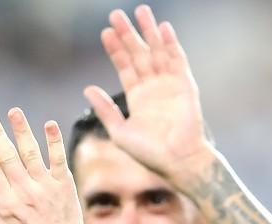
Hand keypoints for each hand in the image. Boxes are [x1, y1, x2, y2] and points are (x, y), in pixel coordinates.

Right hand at [0, 106, 97, 223]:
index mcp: (5, 202)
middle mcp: (24, 191)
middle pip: (6, 155)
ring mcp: (45, 186)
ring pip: (30, 152)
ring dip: (21, 130)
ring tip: (13, 112)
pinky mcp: (64, 185)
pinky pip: (58, 158)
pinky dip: (54, 141)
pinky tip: (49, 124)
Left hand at [83, 5, 214, 184]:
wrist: (176, 161)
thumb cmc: (148, 153)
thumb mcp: (119, 131)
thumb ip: (105, 110)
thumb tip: (87, 89)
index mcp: (137, 97)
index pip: (124, 66)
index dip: (115, 50)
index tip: (105, 33)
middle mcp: (153, 87)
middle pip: (138, 54)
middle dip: (128, 34)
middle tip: (116, 14)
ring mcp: (169, 84)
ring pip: (157, 51)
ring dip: (149, 32)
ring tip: (140, 11)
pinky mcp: (184, 85)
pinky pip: (177, 60)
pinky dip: (170, 44)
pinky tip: (163, 28)